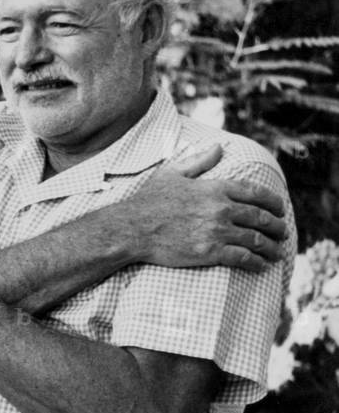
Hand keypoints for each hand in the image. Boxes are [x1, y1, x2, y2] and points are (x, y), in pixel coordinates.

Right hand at [126, 144, 286, 270]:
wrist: (131, 229)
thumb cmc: (148, 201)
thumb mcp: (172, 174)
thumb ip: (199, 161)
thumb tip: (218, 148)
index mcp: (215, 188)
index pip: (256, 193)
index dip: (273, 202)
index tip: (280, 209)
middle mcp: (220, 208)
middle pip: (261, 217)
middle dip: (277, 226)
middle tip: (282, 233)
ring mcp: (216, 231)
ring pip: (256, 240)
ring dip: (271, 247)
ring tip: (276, 253)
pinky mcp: (209, 252)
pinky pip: (243, 258)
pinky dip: (256, 262)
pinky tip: (261, 265)